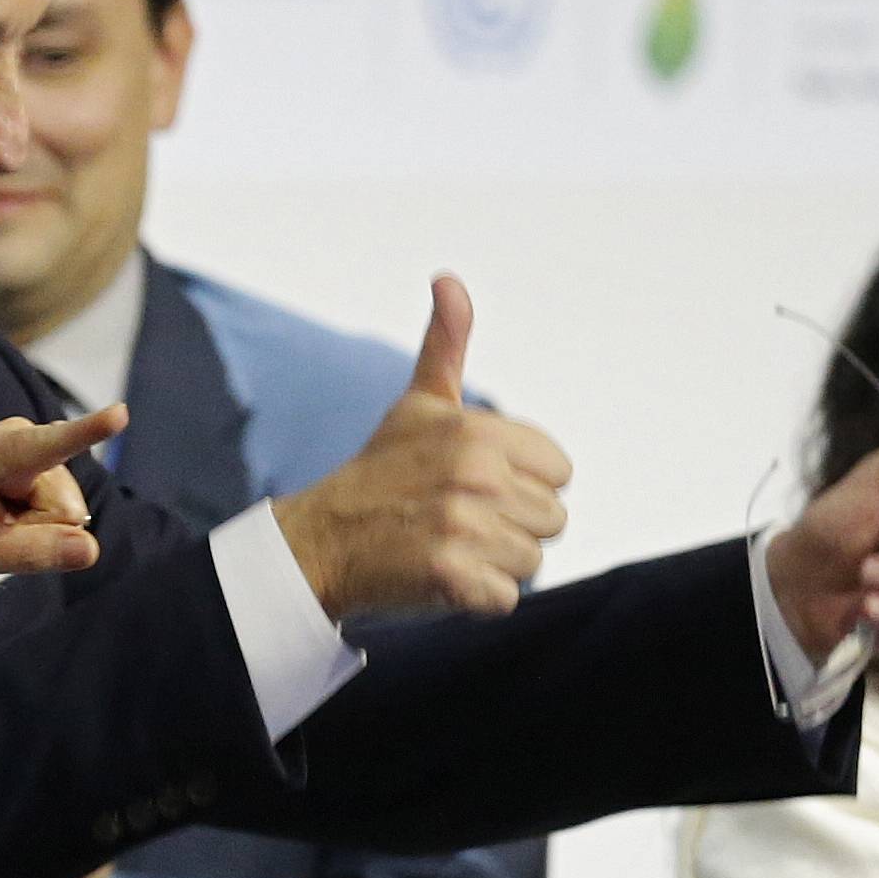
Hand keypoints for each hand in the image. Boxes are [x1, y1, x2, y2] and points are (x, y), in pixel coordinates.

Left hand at [0, 402, 129, 590]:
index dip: (88, 431)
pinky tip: (0, 520)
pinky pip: (59, 512)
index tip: (121, 412)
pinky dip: (32, 526)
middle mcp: (18, 441)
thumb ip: (30, 552)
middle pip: (66, 506)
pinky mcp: (35, 469)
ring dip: (30, 530)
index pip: (50, 444)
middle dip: (36, 530)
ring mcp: (29, 454)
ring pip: (66, 514)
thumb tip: (91, 549)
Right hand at [271, 276, 571, 618]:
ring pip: (531, 561)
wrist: (318, 541)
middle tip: (453, 517)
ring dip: (493, 563)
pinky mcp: (452, 578)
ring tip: (444, 544)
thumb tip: (449, 279)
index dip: (521, 483)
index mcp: (478, 432)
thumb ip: (447, 345)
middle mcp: (475, 476)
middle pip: (552, 520)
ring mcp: (463, 528)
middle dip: (509, 525)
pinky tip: (438, 575)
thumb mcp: (419, 403)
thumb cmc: (379, 472)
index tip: (471, 483)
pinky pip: (504, 598)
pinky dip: (475, 597)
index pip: (560, 472)